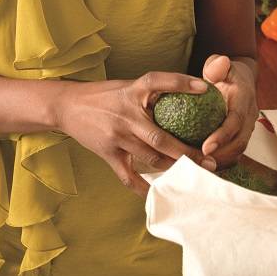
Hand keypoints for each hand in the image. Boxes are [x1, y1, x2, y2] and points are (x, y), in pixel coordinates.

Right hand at [57, 72, 218, 197]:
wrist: (67, 106)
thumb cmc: (102, 95)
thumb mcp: (126, 86)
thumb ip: (151, 93)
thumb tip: (185, 95)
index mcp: (132, 92)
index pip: (159, 82)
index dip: (182, 83)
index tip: (205, 89)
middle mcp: (126, 114)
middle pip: (161, 137)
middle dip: (188, 152)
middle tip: (209, 161)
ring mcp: (117, 136)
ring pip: (151, 158)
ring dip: (174, 169)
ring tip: (193, 176)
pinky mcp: (108, 153)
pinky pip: (128, 176)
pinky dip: (144, 187)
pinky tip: (159, 193)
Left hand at [200, 54, 258, 167]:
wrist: (239, 80)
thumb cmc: (223, 72)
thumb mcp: (219, 64)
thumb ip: (217, 64)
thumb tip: (220, 63)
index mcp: (244, 100)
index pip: (235, 121)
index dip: (222, 136)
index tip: (205, 147)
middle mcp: (249, 117)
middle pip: (239, 143)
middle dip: (221, 156)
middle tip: (199, 163)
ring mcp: (247, 129)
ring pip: (238, 152)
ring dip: (221, 162)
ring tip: (199, 168)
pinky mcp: (242, 137)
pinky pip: (233, 154)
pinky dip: (221, 162)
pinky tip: (202, 166)